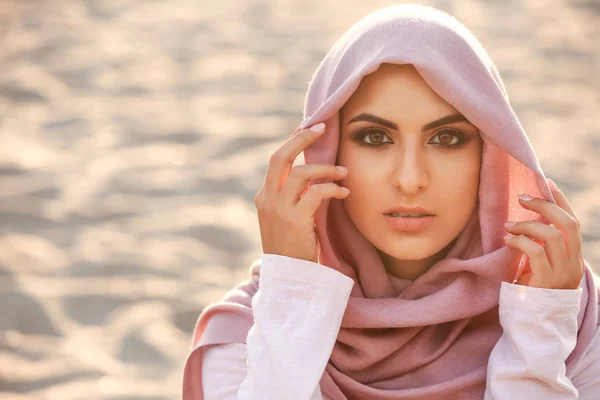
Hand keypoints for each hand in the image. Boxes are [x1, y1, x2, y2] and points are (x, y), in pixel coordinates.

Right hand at [254, 122, 349, 262]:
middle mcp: (267, 199)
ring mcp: (279, 209)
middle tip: (322, 127)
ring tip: (343, 172)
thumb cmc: (292, 249)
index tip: (309, 128)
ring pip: (300, 172)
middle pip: (280, 156)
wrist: (288, 278)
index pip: (276, 160)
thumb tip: (313, 175)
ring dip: (325, 168)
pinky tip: (344, 193)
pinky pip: (315, 193)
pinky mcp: (294, 220)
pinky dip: (332, 189)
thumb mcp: (286, 219)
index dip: (293, 141)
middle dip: (302, 137)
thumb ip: (293, 197)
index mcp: (264, 196)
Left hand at [503, 179, 583, 289]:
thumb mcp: (540, 269)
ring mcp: (562, 275)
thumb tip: (528, 220)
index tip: (545, 183)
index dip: (561, 201)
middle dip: (544, 206)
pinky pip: (536, 252)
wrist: (532, 327)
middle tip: (522, 198)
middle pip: (567, 224)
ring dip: (528, 225)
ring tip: (509, 226)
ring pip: (552, 236)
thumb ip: (541, 249)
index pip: (573, 223)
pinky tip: (508, 241)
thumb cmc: (531, 295)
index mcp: (574, 260)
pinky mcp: (547, 283)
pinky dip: (520, 242)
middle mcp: (573, 265)